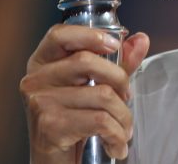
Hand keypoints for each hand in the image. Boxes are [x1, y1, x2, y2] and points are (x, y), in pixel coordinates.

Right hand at [20, 25, 149, 162]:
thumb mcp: (94, 85)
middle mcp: (36, 80)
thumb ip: (117, 62)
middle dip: (119, 79)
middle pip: (87, 61)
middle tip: (126, 97)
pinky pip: (100, 121)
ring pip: (101, 94)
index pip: (59, 34)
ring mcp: (41, 103)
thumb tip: (141, 39)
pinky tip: (116, 144)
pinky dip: (117, 135)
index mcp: (42, 63)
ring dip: (123, 116)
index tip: (114, 44)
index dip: (89, 34)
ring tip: (124, 128)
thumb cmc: (73, 120)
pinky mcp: (50, 127)